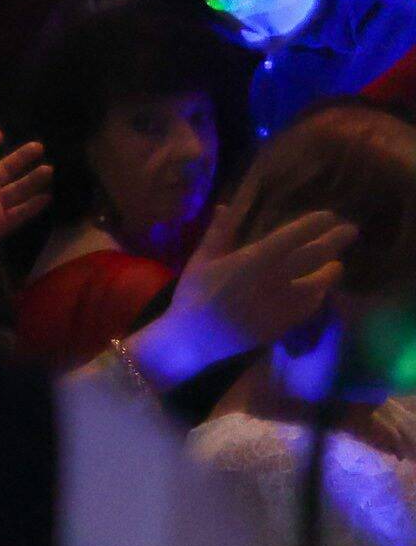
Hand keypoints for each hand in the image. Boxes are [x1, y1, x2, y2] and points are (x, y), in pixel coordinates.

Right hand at [139, 207, 359, 388]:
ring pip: (319, 283)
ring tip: (337, 265)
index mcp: (252, 260)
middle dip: (336, 241)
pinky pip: (310, 306)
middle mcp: (273, 279)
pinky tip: (319, 291)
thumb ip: (219, 233)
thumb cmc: (194, 296)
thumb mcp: (201, 260)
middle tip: (351, 231)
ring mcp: (282, 303)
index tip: (328, 215)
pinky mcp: (285, 323)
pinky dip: (318, 295)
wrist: (194, 339)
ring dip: (331, 271)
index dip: (313, 224)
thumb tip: (225, 206)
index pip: (292, 236)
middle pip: (315, 256)